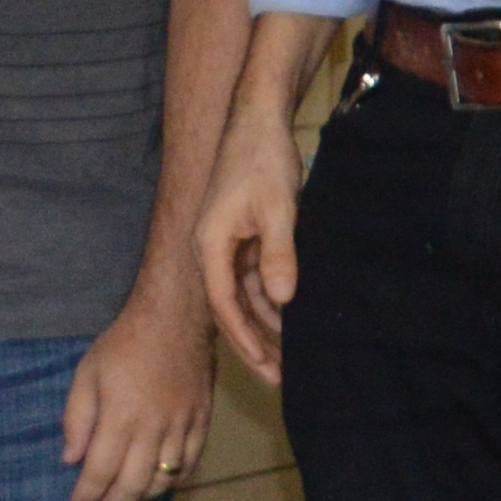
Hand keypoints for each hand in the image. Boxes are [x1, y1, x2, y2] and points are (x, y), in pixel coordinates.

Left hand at [62, 302, 216, 500]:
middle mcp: (153, 427)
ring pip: (165, 480)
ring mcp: (182, 426)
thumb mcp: (87, 373)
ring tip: (125, 496)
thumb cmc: (124, 344)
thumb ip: (77, 418)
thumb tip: (71, 458)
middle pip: (134, 484)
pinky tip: (158, 481)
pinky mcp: (202, 421)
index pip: (101, 471)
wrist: (175, 318)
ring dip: (142, 496)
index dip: (87, 495)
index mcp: (120, 416)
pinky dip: (174, 480)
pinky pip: (191, 463)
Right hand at [199, 99, 308, 378]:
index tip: (266, 368)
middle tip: (278, 377)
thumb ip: (279, 255)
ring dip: (265, 325)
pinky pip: (255, 279)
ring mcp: (227, 245)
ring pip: (245, 297)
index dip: (244, 339)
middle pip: (231, 308)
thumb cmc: (263, 160)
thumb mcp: (277, 208)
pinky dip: (271, 300)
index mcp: (210, 244)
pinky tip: (291, 319)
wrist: (259, 122)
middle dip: (254, 343)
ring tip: (289, 357)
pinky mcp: (243, 238)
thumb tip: (284, 299)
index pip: (224, 304)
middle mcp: (212, 249)